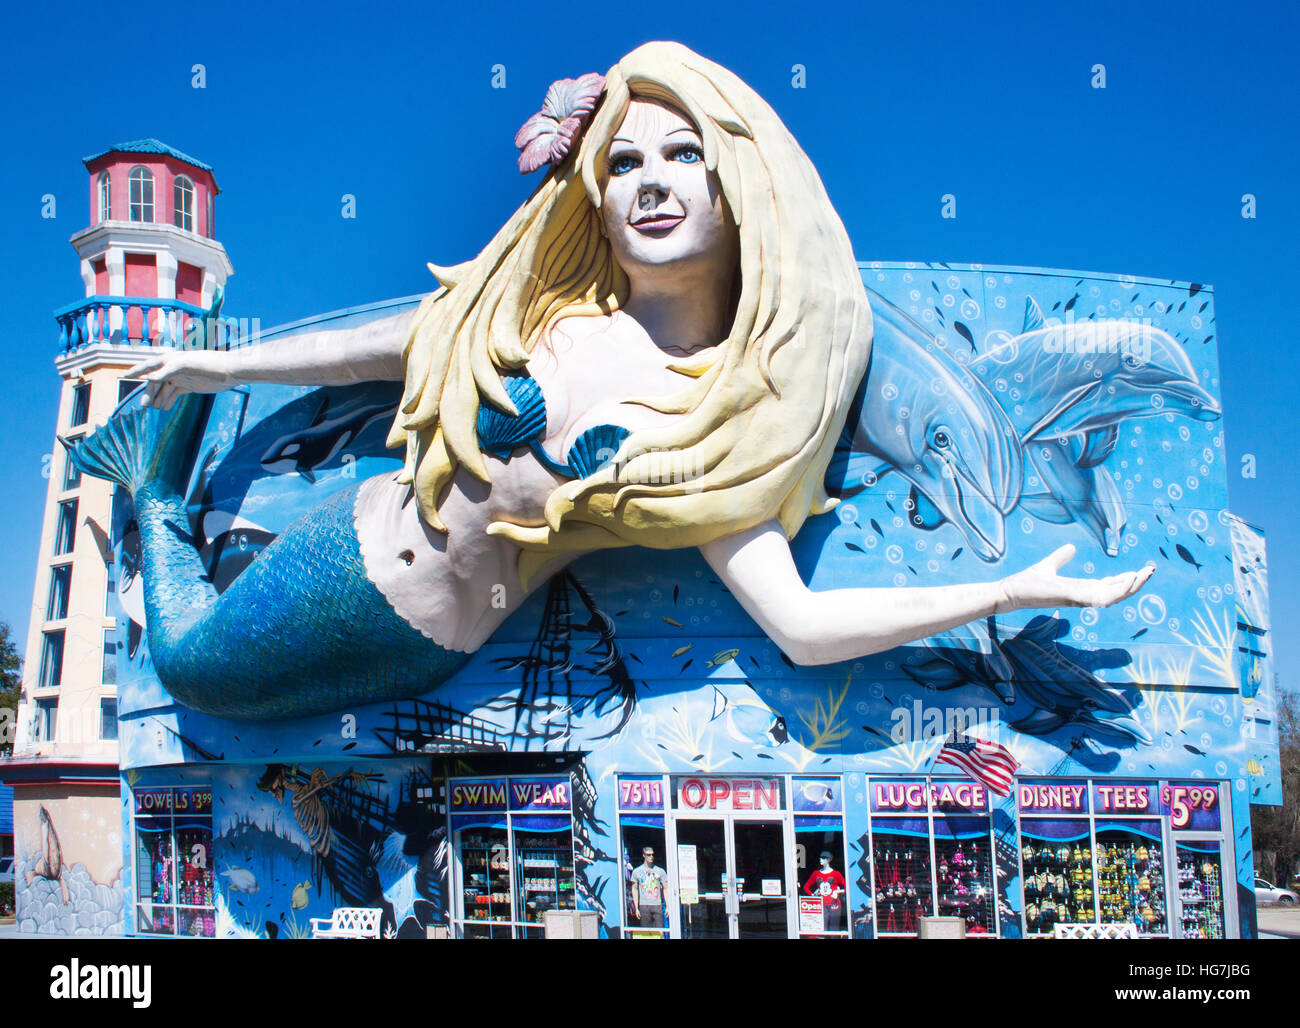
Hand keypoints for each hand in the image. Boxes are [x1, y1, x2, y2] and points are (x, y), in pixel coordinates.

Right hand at [126, 350, 237, 409]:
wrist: (230, 371)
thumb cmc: (209, 363)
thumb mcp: (187, 365)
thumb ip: (168, 371)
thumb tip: (149, 378)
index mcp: (172, 359)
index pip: (150, 365)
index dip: (137, 370)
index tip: (125, 376)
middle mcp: (174, 368)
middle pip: (156, 380)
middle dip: (148, 392)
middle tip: (143, 405)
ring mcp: (182, 377)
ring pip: (164, 388)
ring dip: (158, 397)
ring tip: (152, 408)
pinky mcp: (191, 385)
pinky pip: (175, 393)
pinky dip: (168, 400)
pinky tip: (163, 408)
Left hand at [995, 544, 1152, 613]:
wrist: (1010, 592)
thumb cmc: (1027, 583)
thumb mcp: (1049, 566)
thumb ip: (1060, 557)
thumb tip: (1071, 547)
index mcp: (1080, 588)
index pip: (1109, 586)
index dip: (1125, 580)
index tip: (1140, 570)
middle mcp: (1083, 596)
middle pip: (1116, 592)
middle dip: (1135, 583)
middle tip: (1151, 571)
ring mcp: (1080, 598)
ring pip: (1114, 596)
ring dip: (1132, 586)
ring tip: (1147, 574)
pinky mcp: (1073, 598)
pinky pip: (1102, 597)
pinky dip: (1119, 590)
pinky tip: (1131, 578)